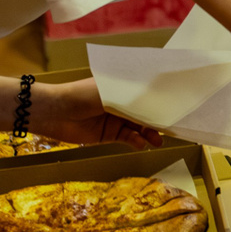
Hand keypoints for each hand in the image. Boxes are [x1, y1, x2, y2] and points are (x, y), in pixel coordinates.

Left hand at [30, 77, 162, 149]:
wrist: (55, 113)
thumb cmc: (82, 95)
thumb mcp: (109, 94)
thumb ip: (132, 101)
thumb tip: (155, 104)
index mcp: (122, 88)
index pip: (145, 94)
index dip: (159, 100)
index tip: (175, 106)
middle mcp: (121, 103)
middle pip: (145, 112)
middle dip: (157, 120)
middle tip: (172, 127)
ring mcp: (115, 119)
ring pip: (139, 127)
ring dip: (149, 133)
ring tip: (158, 140)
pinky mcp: (109, 135)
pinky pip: (128, 138)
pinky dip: (136, 141)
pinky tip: (141, 143)